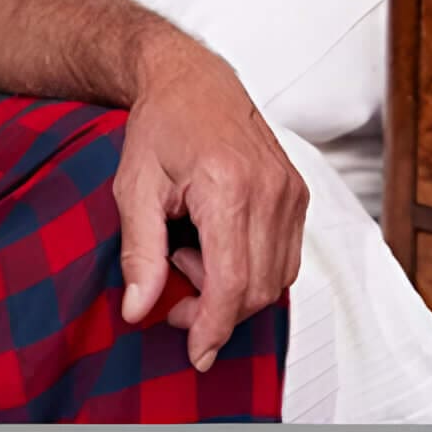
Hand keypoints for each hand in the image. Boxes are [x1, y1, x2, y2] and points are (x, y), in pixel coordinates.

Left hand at [111, 36, 308, 372]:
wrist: (191, 79)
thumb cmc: (160, 126)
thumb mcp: (134, 188)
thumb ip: (139, 253)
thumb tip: (138, 309)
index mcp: (228, 186)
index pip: (233, 282)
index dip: (214, 327)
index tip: (196, 353)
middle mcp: (270, 191)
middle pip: (257, 289)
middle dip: (216, 311)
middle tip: (173, 296)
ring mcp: (291, 192)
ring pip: (276, 279)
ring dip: (234, 291)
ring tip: (189, 257)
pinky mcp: (298, 194)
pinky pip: (286, 257)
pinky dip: (253, 270)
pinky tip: (215, 247)